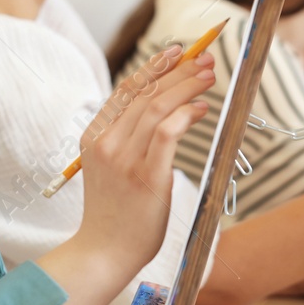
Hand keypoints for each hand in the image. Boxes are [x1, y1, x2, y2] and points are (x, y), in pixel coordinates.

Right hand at [75, 45, 214, 266]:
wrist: (103, 252)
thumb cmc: (113, 212)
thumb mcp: (108, 168)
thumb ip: (125, 139)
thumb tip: (161, 109)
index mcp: (94, 136)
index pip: (126, 89)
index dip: (154, 66)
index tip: (178, 52)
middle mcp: (107, 143)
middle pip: (146, 93)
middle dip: (179, 71)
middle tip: (205, 60)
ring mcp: (125, 159)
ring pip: (159, 107)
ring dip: (188, 86)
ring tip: (209, 77)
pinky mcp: (146, 176)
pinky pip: (167, 132)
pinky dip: (187, 114)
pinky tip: (202, 109)